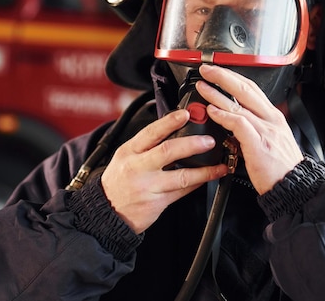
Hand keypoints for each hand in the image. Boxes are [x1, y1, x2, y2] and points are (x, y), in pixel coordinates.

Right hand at [101, 109, 228, 233]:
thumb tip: (174, 128)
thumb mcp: (125, 157)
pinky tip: (207, 178)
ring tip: (218, 164)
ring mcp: (148, 186)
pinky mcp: (156, 203)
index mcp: (129, 151)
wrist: (107, 212)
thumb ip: (147, 145)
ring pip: (181, 176)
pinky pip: (182, 192)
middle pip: (168, 151)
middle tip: (209, 140)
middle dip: (192, 144)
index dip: (169, 122)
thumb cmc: (119, 181)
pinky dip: (197, 184)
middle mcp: (138, 168)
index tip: (185, 114)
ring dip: (204, 170)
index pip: (151, 132)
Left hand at [196, 64, 302, 193]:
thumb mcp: (271, 141)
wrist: (295, 187)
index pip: (252, 89)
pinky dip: (224, 115)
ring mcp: (265, 130)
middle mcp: (270, 119)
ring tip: (203, 87)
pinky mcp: (259, 143)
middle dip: (223, 76)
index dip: (233, 77)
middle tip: (206, 70)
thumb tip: (235, 120)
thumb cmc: (281, 169)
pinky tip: (212, 111)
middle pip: (245, 89)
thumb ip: (255, 128)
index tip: (218, 71)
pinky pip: (239, 124)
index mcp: (273, 117)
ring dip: (217, 94)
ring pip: (239, 104)